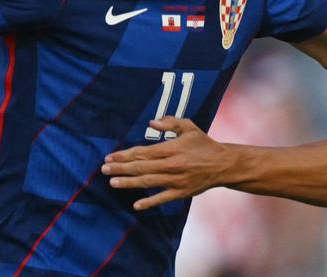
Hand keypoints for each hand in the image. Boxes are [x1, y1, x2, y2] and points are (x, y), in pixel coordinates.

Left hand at [101, 118, 229, 210]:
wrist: (223, 164)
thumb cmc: (203, 144)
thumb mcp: (189, 127)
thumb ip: (170, 122)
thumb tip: (151, 123)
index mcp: (171, 148)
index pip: (142, 152)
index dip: (124, 155)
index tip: (110, 156)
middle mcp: (171, 165)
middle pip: (141, 167)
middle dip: (120, 168)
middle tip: (103, 169)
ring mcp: (175, 180)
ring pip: (148, 182)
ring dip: (128, 183)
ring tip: (112, 182)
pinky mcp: (181, 192)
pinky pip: (162, 198)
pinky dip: (149, 202)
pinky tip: (136, 204)